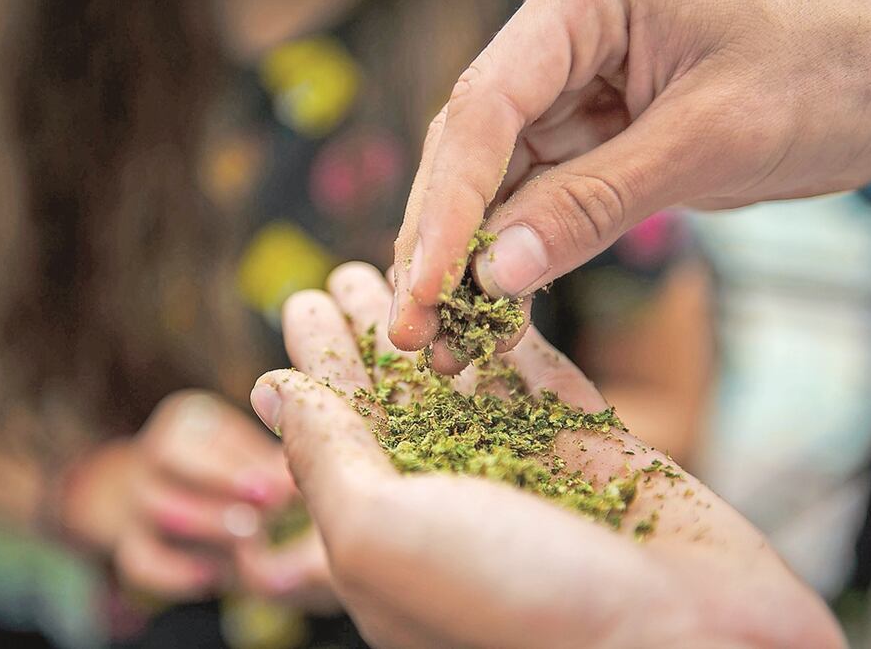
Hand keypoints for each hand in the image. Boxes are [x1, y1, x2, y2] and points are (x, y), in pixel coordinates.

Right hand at [63, 392, 335, 608]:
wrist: (186, 500)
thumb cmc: (242, 472)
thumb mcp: (255, 456)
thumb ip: (273, 465)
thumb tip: (306, 482)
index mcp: (185, 422)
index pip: (191, 434)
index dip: (232, 463)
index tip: (277, 486)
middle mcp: (153, 454)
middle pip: (164, 462)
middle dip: (220, 488)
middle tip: (268, 513)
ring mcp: (138, 501)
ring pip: (157, 508)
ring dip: (207, 524)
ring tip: (251, 540)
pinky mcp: (134, 545)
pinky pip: (139, 561)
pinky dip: (173, 572)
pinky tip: (212, 578)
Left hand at [252, 262, 842, 647]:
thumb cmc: (516, 609)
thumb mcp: (383, 536)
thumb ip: (326, 460)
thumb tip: (272, 390)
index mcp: (389, 533)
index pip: (335, 430)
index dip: (316, 362)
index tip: (298, 298)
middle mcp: (454, 501)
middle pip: (396, 397)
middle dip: (368, 330)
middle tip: (347, 268)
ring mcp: (529, 472)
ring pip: (468, 380)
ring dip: (436, 321)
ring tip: (412, 261)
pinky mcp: (598, 450)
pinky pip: (547, 377)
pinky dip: (515, 333)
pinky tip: (489, 287)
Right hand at [390, 0, 870, 356]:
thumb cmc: (825, 68)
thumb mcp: (710, 138)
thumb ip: (596, 205)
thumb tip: (498, 278)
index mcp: (581, 2)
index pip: (485, 108)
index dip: (447, 206)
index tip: (425, 289)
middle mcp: (559, 42)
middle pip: (470, 149)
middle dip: (441, 245)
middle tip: (416, 334)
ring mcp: (570, 92)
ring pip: (492, 183)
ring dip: (468, 266)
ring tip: (446, 344)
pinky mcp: (591, 137)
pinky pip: (535, 200)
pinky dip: (515, 259)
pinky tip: (493, 314)